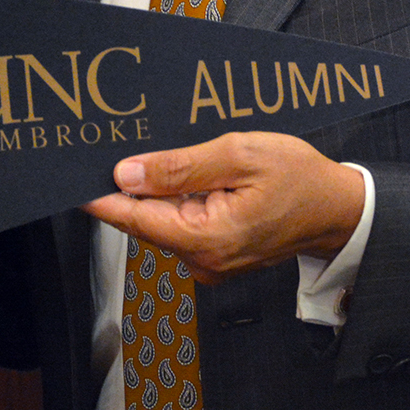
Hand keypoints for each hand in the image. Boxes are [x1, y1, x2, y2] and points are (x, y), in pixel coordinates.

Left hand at [84, 132, 364, 284]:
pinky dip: (173, 202)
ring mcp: (208, 262)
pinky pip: (178, 226)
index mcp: (206, 238)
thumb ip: (180, 166)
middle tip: (114, 147)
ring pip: (158, 222)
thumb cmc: (300, 178)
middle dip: (127, 186)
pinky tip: (181, 177)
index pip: (131, 218)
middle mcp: (202, 260)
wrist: (339, 209)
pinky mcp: (213, 256)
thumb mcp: (240, 155)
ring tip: (158, 155)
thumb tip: (126, 173)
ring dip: (153, 192)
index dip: (98, 195)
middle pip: (141, 220)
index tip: (70, 175)